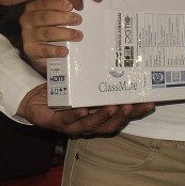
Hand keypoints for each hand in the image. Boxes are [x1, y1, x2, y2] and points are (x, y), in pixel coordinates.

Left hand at [17, 83, 153, 137]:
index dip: (136, 112)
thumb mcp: (83, 83)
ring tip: (112, 107)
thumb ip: (97, 78)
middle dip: (122, 117)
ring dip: (102, 117)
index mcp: (98, 115)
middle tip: (131, 105)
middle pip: (110, 125)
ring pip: (92, 126)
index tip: (150, 103)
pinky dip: (76, 116)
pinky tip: (82, 110)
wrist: (35, 100)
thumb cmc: (63, 92)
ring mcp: (73, 125)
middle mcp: (89, 124)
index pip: (121, 116)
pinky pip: (68, 120)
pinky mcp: (57, 123)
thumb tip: (117, 59)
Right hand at [19, 0, 84, 73]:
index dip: (58, 4)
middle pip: (45, 17)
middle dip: (63, 17)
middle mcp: (27, 20)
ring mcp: (28, 35)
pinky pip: (44, 50)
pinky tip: (65, 51)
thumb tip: (77, 6)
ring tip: (77, 35)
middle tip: (78, 20)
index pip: (44, 3)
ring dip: (64, 34)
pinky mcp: (30, 50)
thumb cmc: (50, 28)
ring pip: (46, 33)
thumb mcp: (53, 16)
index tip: (70, 6)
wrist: (41, 50)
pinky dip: (56, 50)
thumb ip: (61, 9)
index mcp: (32, 7)